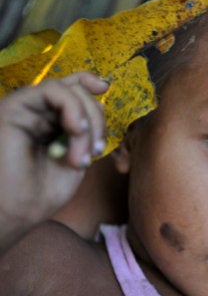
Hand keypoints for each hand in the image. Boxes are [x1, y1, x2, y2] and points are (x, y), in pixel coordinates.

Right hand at [0, 72, 107, 249]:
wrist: (15, 214)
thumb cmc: (40, 194)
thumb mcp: (76, 158)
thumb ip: (87, 132)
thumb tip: (99, 102)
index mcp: (51, 123)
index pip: (71, 90)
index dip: (89, 82)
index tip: (106, 88)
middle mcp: (37, 112)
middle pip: (75, 90)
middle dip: (96, 118)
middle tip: (95, 151)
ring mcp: (25, 109)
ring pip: (65, 89)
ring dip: (86, 118)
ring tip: (82, 152)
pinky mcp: (13, 108)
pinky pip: (51, 90)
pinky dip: (72, 107)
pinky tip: (77, 130)